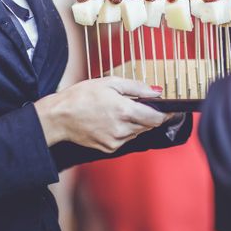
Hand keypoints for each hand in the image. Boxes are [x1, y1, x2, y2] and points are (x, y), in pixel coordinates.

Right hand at [34, 77, 168, 152]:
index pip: (156, 118)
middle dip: (149, 116)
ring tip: (121, 110)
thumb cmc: (81, 96)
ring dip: (136, 122)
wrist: (59, 117)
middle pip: (148, 125)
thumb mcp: (110, 82)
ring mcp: (116, 141)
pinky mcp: (109, 148)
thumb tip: (156, 91)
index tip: (171, 110)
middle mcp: (122, 129)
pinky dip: (125, 130)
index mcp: (124, 110)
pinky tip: (112, 120)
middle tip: (142, 104)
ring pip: (137, 132)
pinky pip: (126, 139)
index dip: (166, 114)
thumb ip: (136, 87)